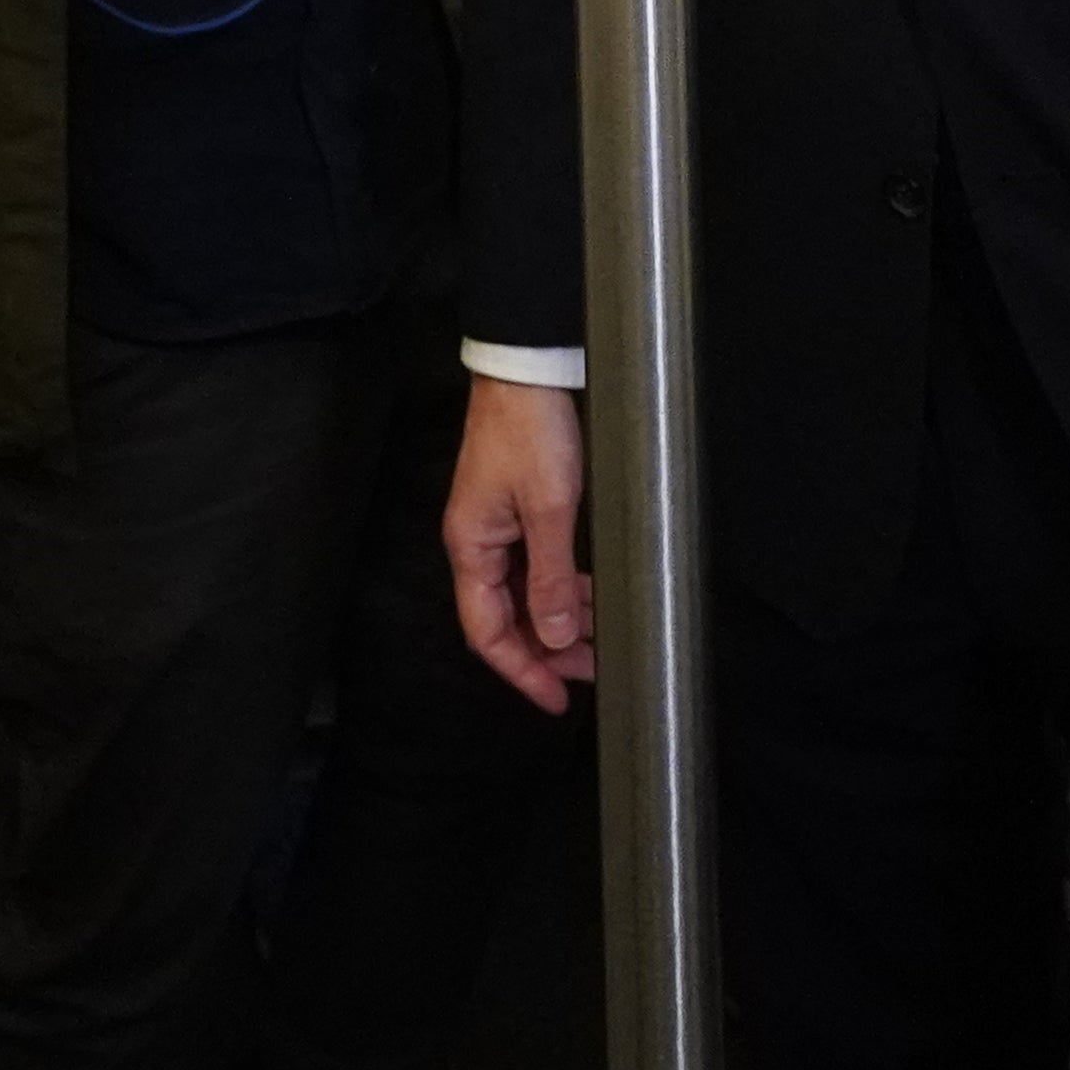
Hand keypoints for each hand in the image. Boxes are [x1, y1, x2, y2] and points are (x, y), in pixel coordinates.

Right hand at [445, 373, 592, 707]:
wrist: (528, 369)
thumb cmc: (531, 429)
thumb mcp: (549, 509)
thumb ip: (550, 577)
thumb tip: (551, 636)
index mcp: (472, 548)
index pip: (487, 633)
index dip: (521, 671)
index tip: (554, 699)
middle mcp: (478, 543)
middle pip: (505, 619)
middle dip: (545, 652)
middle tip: (590, 672)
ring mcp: (496, 527)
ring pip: (523, 594)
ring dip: (556, 621)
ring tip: (596, 640)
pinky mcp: (516, 509)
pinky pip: (533, 566)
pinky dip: (559, 588)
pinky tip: (586, 596)